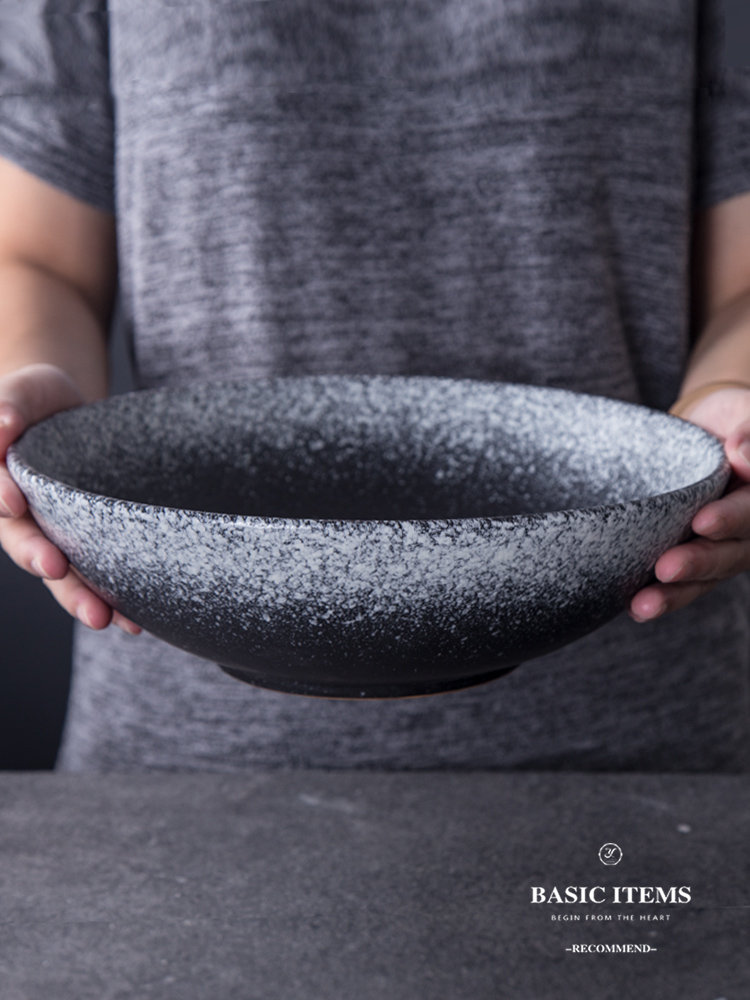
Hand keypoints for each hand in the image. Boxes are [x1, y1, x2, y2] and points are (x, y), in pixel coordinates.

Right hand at [0, 363, 140, 633]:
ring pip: (59, 574)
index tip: (15, 504)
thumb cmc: (37, 402)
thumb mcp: (25, 393)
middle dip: (40, 559)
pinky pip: (96, 577)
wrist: (67, 412)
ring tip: (102, 617)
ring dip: (78, 597)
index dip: (0, 496)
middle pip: (24, 544)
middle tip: (55, 568)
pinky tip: (134, 620)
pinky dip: (115, 602)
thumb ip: (10, 408)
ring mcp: (51, 536)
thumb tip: (3, 426)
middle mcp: (18, 518)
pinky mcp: (85, 546)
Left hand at [630, 386, 749, 621]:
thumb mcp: (740, 412)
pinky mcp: (700, 558)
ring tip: (644, 604)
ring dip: (677, 593)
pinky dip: (665, 598)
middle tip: (666, 567)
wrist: (705, 429)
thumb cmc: (728, 418)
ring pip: (709, 577)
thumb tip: (741, 452)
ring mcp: (728, 547)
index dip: (732, 519)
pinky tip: (637, 609)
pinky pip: (688, 585)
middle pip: (733, 553)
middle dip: (700, 561)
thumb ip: (748, 430)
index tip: (702, 521)